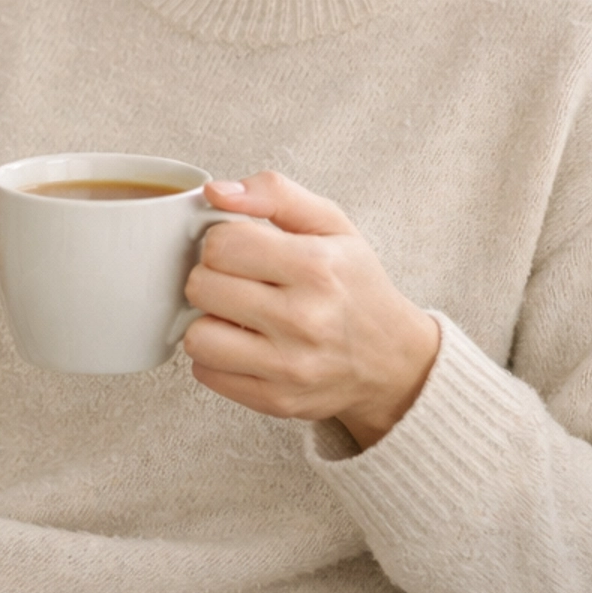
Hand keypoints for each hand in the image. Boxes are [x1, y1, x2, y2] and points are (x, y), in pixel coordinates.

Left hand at [181, 173, 439, 448]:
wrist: (394, 361)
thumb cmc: (356, 286)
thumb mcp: (331, 224)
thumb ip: (274, 194)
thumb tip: (214, 191)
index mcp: (316, 266)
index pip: (221, 244)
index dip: (222, 241)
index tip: (241, 249)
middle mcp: (304, 319)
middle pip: (201, 287)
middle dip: (211, 278)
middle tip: (239, 282)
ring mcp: (290, 366)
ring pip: (197, 336)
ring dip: (209, 322)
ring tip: (236, 316)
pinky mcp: (277, 401)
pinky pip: (206, 374)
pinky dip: (216, 358)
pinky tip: (243, 345)